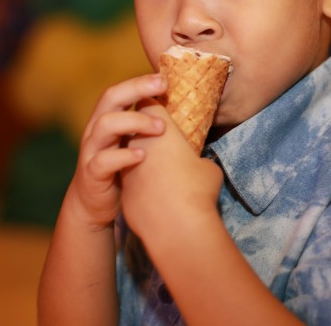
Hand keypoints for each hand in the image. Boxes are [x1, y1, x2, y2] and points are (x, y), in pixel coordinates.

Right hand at [66, 73, 167, 230]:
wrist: (92, 205)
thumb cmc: (121, 170)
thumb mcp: (132, 144)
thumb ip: (147, 129)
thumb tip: (186, 115)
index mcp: (108, 119)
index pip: (121, 91)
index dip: (140, 82)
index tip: (165, 78)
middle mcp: (96, 130)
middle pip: (111, 98)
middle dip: (136, 88)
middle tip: (163, 86)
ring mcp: (91, 151)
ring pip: (105, 125)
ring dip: (134, 121)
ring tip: (161, 127)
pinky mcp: (91, 174)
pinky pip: (103, 161)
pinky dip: (123, 156)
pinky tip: (142, 156)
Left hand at [120, 101, 223, 242]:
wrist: (176, 226)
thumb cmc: (197, 189)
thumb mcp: (208, 168)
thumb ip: (197, 160)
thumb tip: (198, 167)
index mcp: (159, 127)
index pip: (150, 103)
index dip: (155, 104)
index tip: (162, 108)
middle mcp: (137, 141)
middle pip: (136, 127)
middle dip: (145, 130)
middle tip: (160, 138)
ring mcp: (125, 164)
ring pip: (130, 154)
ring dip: (142, 157)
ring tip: (160, 170)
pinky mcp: (122, 188)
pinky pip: (131, 179)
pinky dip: (141, 182)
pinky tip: (155, 195)